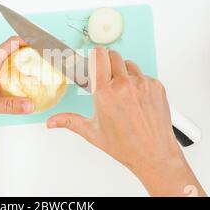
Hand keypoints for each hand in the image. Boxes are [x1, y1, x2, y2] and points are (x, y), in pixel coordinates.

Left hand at [0, 36, 33, 138]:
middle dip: (29, 53)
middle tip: (45, 57)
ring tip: (42, 70)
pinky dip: (24, 85)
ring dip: (27, 69)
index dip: (24, 41)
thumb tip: (28, 104)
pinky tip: (32, 90)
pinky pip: (13, 84)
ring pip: (14, 70)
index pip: (7, 45)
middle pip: (13, 55)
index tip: (39, 43)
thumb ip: (7, 105)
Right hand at [47, 47, 204, 195]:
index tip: (93, 60)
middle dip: (107, 63)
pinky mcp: (156, 86)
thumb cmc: (125, 146)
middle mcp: (124, 85)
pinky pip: (144, 75)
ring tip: (122, 92)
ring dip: (123, 72)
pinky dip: (138, 82)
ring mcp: (142, 84)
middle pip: (113, 55)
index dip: (94, 56)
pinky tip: (136, 99)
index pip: (98, 56)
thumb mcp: (92, 132)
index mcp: (105, 92)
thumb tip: (52, 122)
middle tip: (106, 78)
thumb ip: (69, 121)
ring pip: (129, 64)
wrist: (153, 154)